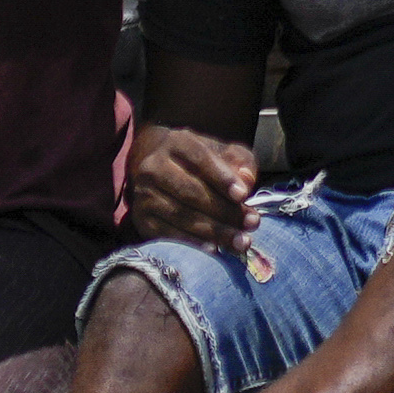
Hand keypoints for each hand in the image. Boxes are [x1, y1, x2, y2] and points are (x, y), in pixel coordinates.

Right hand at [126, 122, 259, 248]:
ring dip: (214, 232)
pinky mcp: (141, 218)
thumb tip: (246, 180)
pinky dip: (192, 243)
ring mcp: (144, 194)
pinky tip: (214, 249)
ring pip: (180, 215)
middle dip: (225, 211)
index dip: (221, 177)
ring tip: (240, 242)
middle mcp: (154, 166)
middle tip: (252, 224)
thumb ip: (240, 162)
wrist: (160, 169)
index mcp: (176, 143)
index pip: (199, 158)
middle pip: (191, 191)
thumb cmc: (202, 162)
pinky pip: (167, 234)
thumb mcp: (224, 153)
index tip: (243, 195)